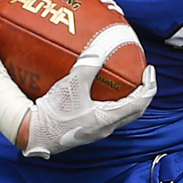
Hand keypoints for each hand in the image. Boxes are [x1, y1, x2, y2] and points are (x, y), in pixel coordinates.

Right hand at [20, 25, 156, 157]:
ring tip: (122, 83)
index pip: (139, 103)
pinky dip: (107, 102)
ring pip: (118, 114)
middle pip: (133, 111)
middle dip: (141, 93)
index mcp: (107, 119)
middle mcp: (104, 128)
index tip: (149, 71)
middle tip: (141, 76)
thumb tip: (100, 48)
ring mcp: (94, 131)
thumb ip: (87, 66)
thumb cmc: (53, 114)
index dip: (148, 86)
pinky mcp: (83, 130)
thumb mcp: (71, 86)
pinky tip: (96, 92)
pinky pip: (103, 115)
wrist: (32, 134)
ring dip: (125, 99)